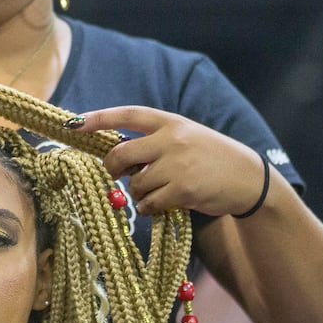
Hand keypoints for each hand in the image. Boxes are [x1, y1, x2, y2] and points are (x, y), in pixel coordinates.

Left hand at [71, 105, 268, 217]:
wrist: (248, 178)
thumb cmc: (213, 159)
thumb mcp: (188, 138)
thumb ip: (157, 142)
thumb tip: (120, 158)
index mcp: (171, 122)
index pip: (128, 114)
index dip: (99, 118)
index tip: (74, 123)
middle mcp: (172, 139)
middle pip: (120, 154)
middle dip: (112, 168)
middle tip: (117, 175)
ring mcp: (177, 165)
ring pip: (135, 184)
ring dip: (139, 193)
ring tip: (158, 191)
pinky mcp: (182, 189)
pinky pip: (148, 203)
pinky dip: (150, 208)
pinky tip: (163, 205)